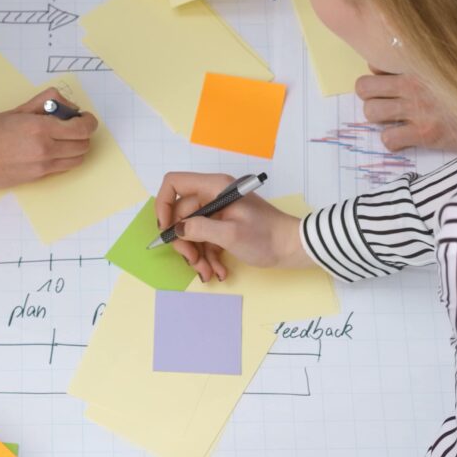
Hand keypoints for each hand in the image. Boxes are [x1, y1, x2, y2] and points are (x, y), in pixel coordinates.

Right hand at [0, 88, 96, 189]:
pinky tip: (52, 150)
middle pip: (83, 145)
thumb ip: (44, 103)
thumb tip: (65, 104)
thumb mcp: (16, 110)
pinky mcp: (37, 178)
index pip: (82, 128)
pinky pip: (62, 168)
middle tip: (73, 126)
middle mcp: (45, 149)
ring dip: (76, 148)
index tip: (84, 117)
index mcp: (40, 128)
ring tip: (63, 139)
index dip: (89, 122)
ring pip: (76, 160)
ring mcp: (42, 166)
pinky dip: (64, 159)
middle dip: (83, 134)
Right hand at [156, 172, 308, 281]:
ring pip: (192, 231)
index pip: (174, 183)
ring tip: (207, 272)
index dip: (163, 205)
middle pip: (181, 215)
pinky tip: (218, 271)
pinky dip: (208, 257)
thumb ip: (200, 229)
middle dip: (185, 242)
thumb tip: (178, 230)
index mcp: (214, 188)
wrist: (293, 248)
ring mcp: (219, 212)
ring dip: (196, 254)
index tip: (167, 230)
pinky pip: (205, 240)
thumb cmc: (267, 237)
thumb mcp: (231, 234)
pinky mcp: (224, 227)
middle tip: (193, 262)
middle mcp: (213, 196)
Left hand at [356, 72, 456, 153]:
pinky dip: (392, 141)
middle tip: (385, 105)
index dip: (378, 76)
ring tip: (393, 122)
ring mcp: (416, 110)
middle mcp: (412, 86)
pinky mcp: (424, 134)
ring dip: (379, 119)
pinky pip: (388, 138)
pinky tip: (405, 139)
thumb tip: (406, 63)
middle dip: (371, 97)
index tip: (388, 84)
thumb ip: (427, 64)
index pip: (375, 65)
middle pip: (363, 88)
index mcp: (418, 66)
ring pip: (370, 112)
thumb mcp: (451, 67)